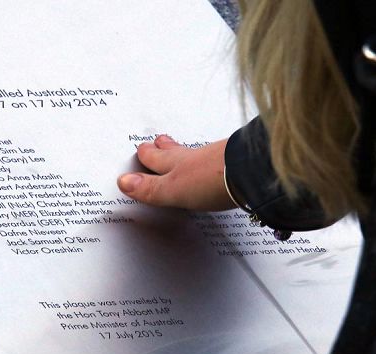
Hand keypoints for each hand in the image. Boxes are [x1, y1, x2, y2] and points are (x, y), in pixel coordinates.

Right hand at [117, 135, 235, 210]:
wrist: (251, 175)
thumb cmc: (212, 180)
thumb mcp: (173, 189)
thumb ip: (150, 188)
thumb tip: (124, 182)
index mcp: (176, 163)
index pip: (155, 158)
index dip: (147, 154)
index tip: (141, 149)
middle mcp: (195, 158)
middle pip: (175, 151)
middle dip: (164, 147)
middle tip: (158, 141)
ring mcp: (217, 159)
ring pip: (196, 153)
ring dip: (188, 153)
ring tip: (184, 151)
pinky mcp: (236, 165)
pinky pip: (218, 160)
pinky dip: (212, 161)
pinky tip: (216, 165)